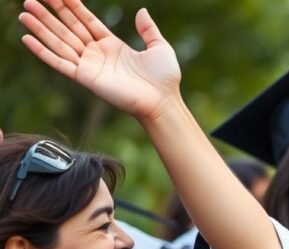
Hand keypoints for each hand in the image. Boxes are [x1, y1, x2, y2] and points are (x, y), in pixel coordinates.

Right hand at [19, 0, 180, 120]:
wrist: (163, 100)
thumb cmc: (165, 78)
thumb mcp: (159, 46)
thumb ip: (148, 29)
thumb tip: (142, 10)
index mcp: (112, 44)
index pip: (85, 20)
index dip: (71, 6)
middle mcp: (97, 53)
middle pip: (68, 28)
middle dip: (50, 13)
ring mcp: (90, 65)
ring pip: (59, 42)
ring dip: (41, 28)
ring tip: (24, 13)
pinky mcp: (86, 78)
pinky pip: (60, 62)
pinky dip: (43, 52)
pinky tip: (27, 39)